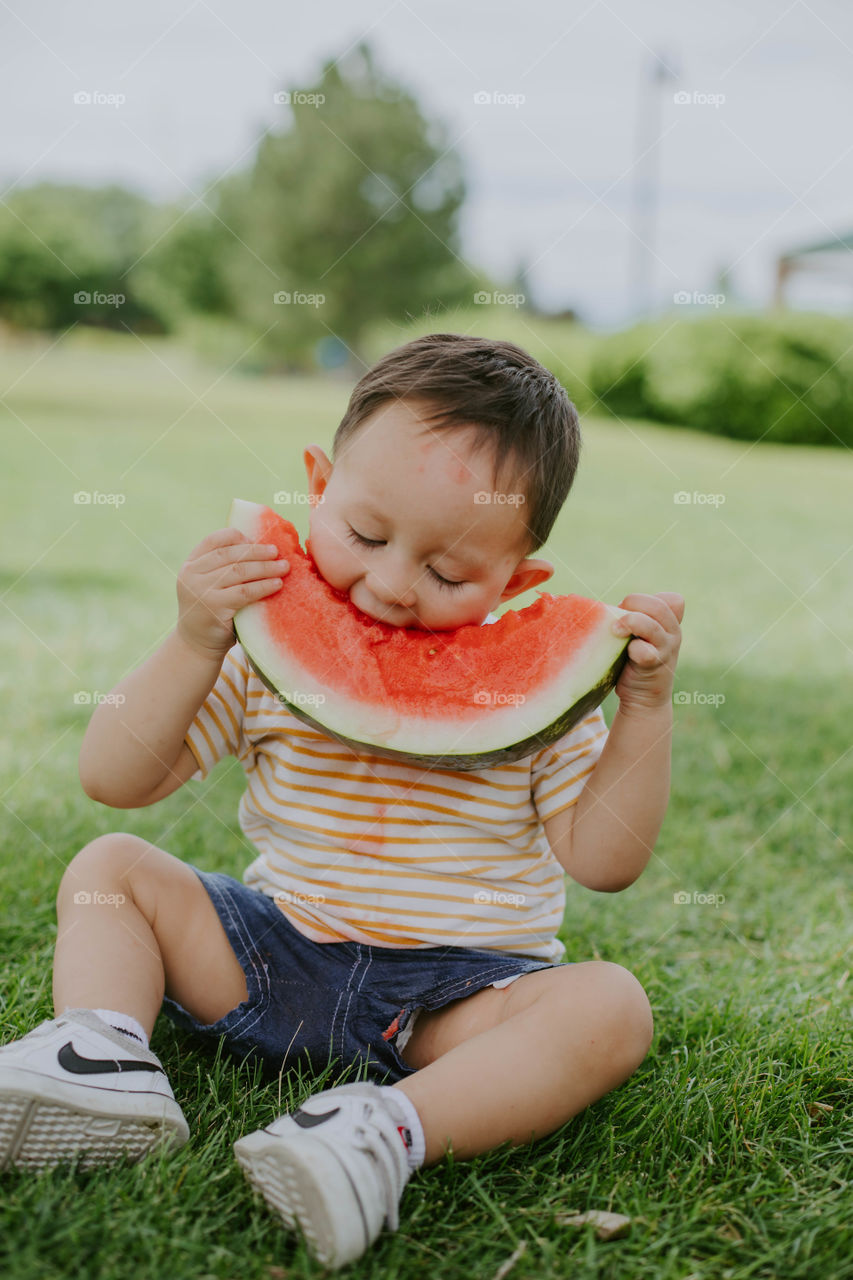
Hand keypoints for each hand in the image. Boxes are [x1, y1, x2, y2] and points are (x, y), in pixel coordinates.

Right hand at [176, 528, 289, 659]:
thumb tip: (261, 546)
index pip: (214, 540)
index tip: (256, 540)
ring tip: (284, 567)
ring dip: (265, 567)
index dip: (237, 536)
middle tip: (277, 552)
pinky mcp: (213, 606)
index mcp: (190, 564)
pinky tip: (278, 584)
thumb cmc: (212, 611)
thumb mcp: (209, 584)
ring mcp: (200, 590)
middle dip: (257, 552)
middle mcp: (191, 574)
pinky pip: (244, 591)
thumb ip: (223, 567)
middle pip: (230, 554)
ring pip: (239, 571)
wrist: (197, 644)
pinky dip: (264, 586)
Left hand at [610, 591, 683, 713]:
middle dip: (633, 606)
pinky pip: (645, 651)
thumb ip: (635, 618)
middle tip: (616, 620)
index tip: (624, 612)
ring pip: (651, 625)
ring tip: (615, 630)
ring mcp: (667, 649)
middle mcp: (673, 633)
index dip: (641, 601)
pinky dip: (633, 649)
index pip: (668, 599)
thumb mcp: (638, 635)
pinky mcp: (655, 666)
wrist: (643, 699)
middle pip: (658, 606)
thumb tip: (606, 606)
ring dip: (630, 623)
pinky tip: (626, 653)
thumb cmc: (634, 660)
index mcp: (670, 622)